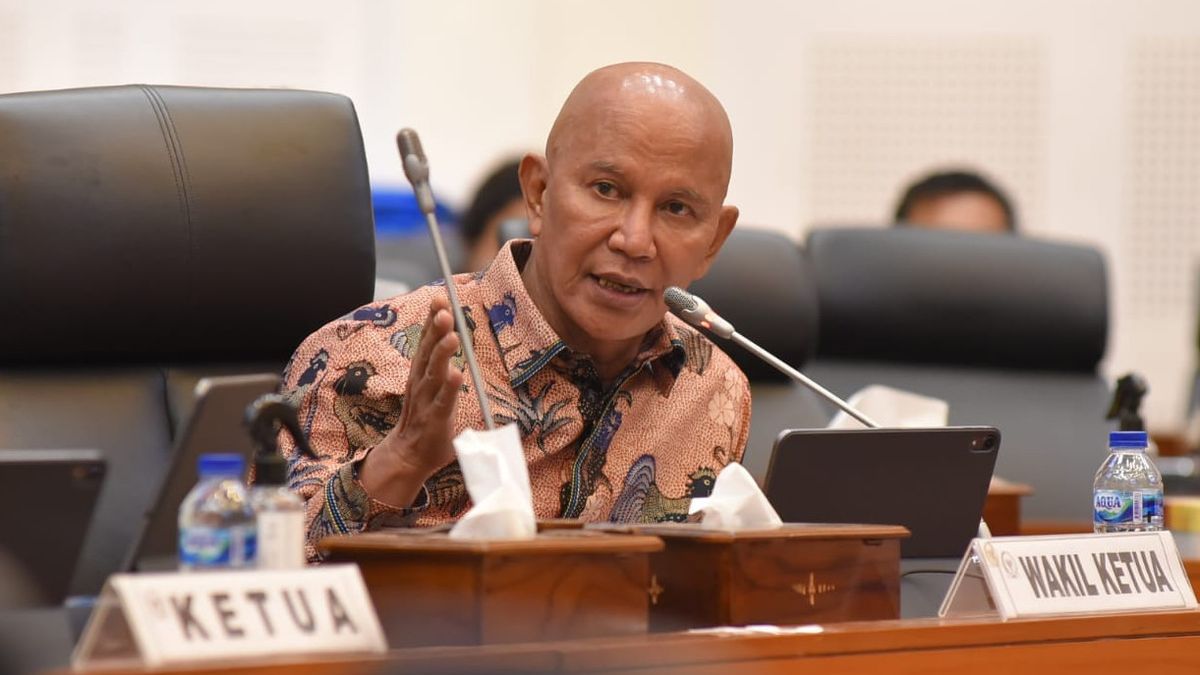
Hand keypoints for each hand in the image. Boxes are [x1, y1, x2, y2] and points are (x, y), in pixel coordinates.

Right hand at [360, 294, 463, 506]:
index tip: (440, 297)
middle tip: (445, 308)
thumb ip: (440, 362)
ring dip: (443, 354)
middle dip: (437, 328)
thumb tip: (450, 333)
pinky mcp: (435, 419)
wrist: (408, 456)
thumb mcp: (431, 385)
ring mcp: (426, 400)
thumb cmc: (425, 417)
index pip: (427, 340)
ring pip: (434, 373)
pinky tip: (457, 375)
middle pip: (429, 351)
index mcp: (421, 371)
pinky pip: (444, 402)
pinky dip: (450, 389)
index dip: (433, 319)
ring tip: (452, 336)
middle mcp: (421, 382)